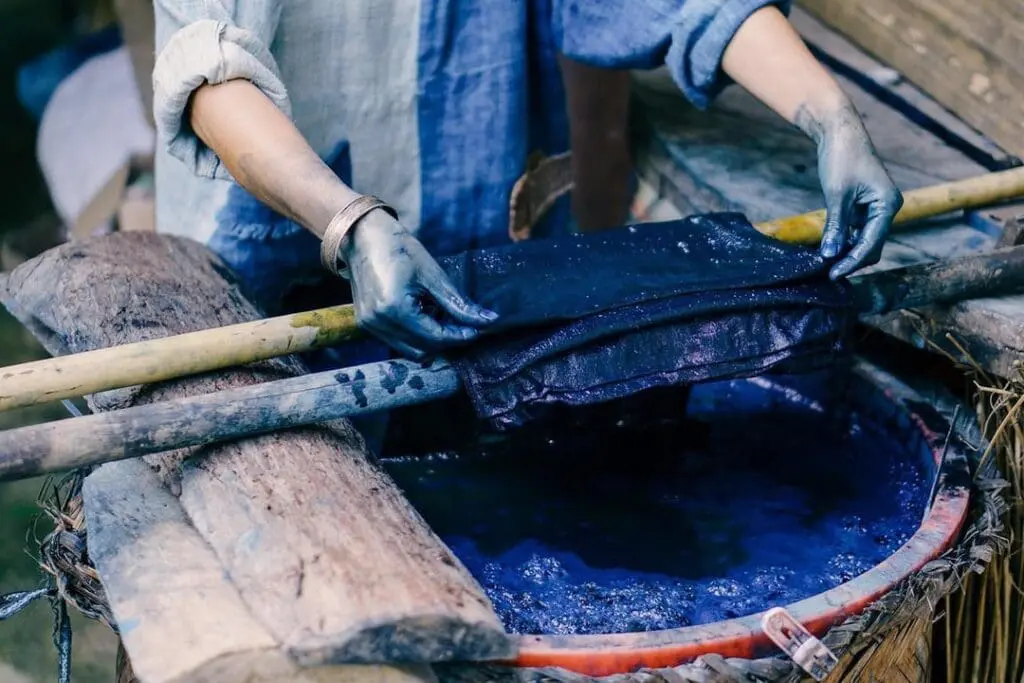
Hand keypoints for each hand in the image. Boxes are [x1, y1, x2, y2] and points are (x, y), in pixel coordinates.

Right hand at [340, 210, 497, 359]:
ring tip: (442, 317)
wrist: (362, 236)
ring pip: (410, 351)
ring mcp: (369, 326)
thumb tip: (488, 320)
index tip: (478, 328)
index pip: (436, 338)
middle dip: (447, 340)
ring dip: (431, 341)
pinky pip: (397, 342)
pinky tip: (424, 315)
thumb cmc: (399, 248)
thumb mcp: (433, 274)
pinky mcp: (366, 324)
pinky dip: (415, 336)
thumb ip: (458, 303)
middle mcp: (379, 323)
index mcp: (395, 309)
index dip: (460, 336)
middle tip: (463, 322)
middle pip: (424, 350)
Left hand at [806, 101, 902, 279]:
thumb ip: (836, 226)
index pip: (872, 243)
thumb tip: (830, 255)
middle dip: (851, 260)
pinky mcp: (864, 207)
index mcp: (888, 205)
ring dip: (847, 252)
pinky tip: (828, 249)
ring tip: (825, 264)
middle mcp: (886, 209)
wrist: (839, 133)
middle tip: (827, 273)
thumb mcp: (836, 195)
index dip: (852, 261)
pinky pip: (856, 231)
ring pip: (864, 241)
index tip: (833, 274)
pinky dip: (844, 240)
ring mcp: (876, 209)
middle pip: (872, 246)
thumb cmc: (841, 158)